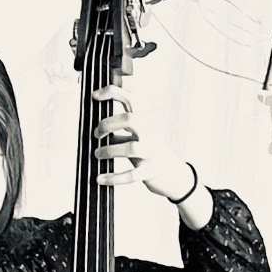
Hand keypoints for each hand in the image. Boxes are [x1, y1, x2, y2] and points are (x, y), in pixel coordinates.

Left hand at [92, 84, 197, 200]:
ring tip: (97, 154)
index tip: (95, 95)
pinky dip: (113, 177)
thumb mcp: (138, 138)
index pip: (132, 99)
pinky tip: (100, 179)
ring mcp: (151, 153)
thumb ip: (119, 132)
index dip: (113, 93)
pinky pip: (130, 175)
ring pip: (131, 148)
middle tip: (97, 134)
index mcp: (146, 121)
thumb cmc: (151, 153)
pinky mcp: (150, 172)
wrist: (176, 175)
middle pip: (131, 119)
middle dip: (109, 124)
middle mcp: (150, 134)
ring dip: (109, 151)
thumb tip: (96, 129)